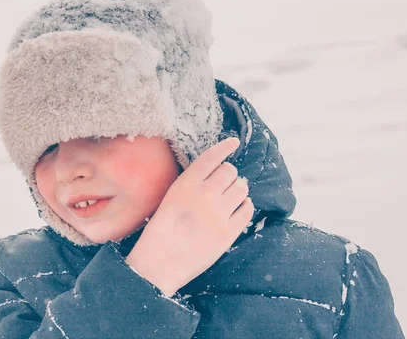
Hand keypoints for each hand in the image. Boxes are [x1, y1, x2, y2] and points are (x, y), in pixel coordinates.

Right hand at [125, 137, 253, 295]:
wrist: (159, 264)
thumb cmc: (160, 232)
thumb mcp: (169, 199)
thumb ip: (191, 185)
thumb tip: (216, 175)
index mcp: (185, 185)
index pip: (211, 157)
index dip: (225, 146)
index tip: (233, 141)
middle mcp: (203, 195)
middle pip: (230, 171)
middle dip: (229, 174)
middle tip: (226, 182)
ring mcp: (218, 214)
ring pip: (241, 187)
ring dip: (239, 188)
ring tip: (232, 195)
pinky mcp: (228, 233)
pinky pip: (247, 209)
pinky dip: (245, 205)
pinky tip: (238, 207)